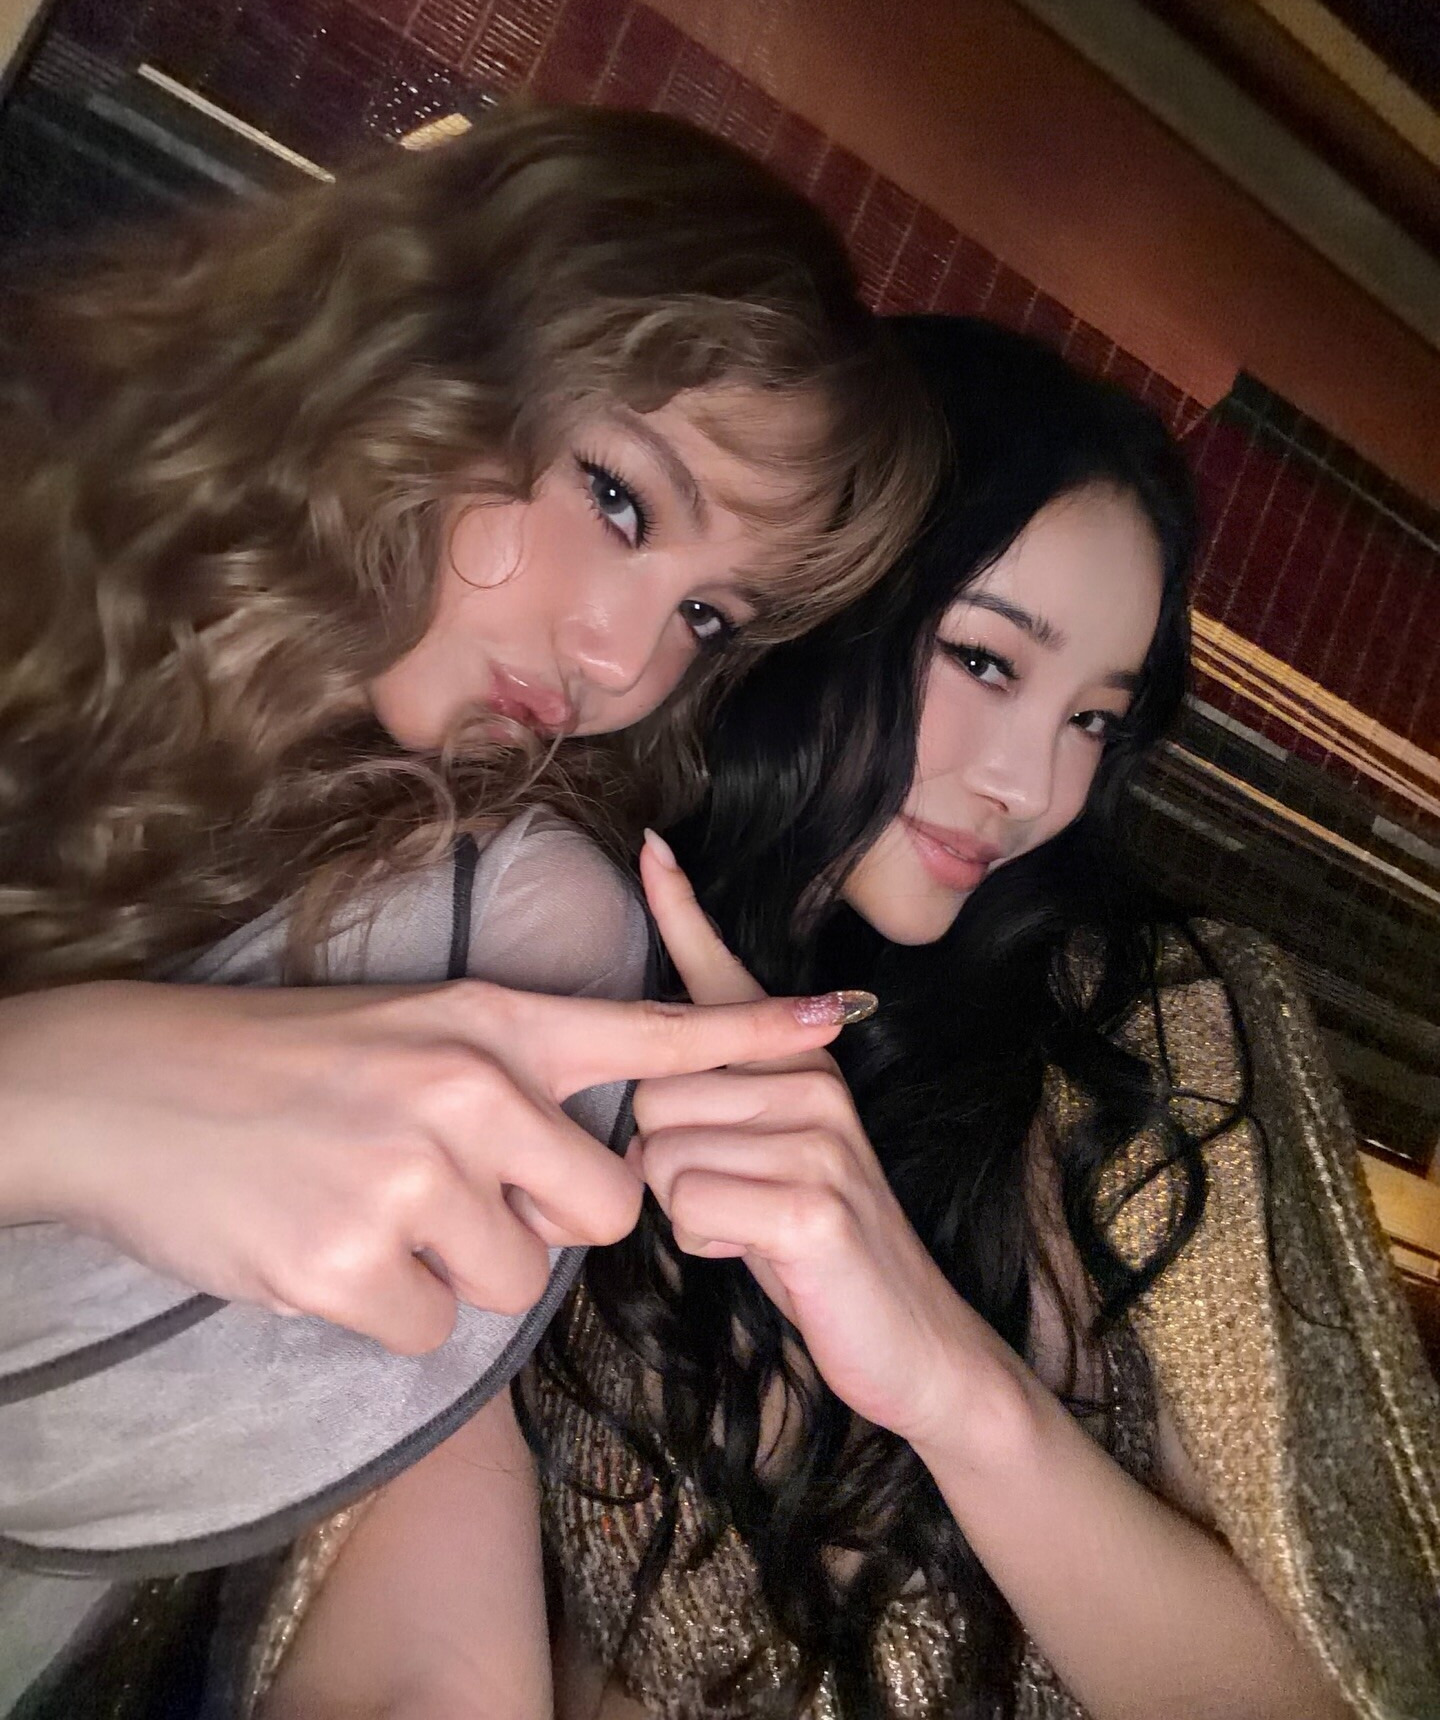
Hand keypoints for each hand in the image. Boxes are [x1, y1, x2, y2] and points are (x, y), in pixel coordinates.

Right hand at [0, 975, 855, 1354]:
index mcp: (487, 1025)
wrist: (134, 1095)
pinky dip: (387, 1310)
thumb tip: (567, 1144)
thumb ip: (505, 1073)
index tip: (839, 1021)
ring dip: (453, 1269)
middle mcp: (466, 1092)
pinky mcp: (350, 1263)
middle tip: (456, 1192)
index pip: (648, 1032)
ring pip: (512, 1282)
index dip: (749, 1034)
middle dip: (548, 1224)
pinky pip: (430, 1330)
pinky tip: (328, 1250)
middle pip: (601, 1209)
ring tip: (369, 1207)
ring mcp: (409, 1178)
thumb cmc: (278, 1063)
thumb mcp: (410, 1028)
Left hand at [635, 831, 995, 1446]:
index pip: (725, 978)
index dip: (683, 911)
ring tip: (751, 1224)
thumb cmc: (813, 1249)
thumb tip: (636, 1100)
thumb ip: (717, 1114)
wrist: (911, 1340)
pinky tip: (761, 1251)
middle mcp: (813, 1079)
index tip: (651, 844)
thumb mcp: (766, 1163)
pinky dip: (708, 1243)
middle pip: (652, 1094)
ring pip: (660, 1154)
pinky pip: (690, 1206)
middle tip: (732, 1200)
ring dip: (685, 1210)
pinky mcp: (813, 1199)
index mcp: (798, 1063)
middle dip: (663, 1164)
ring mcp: (820, 1135)